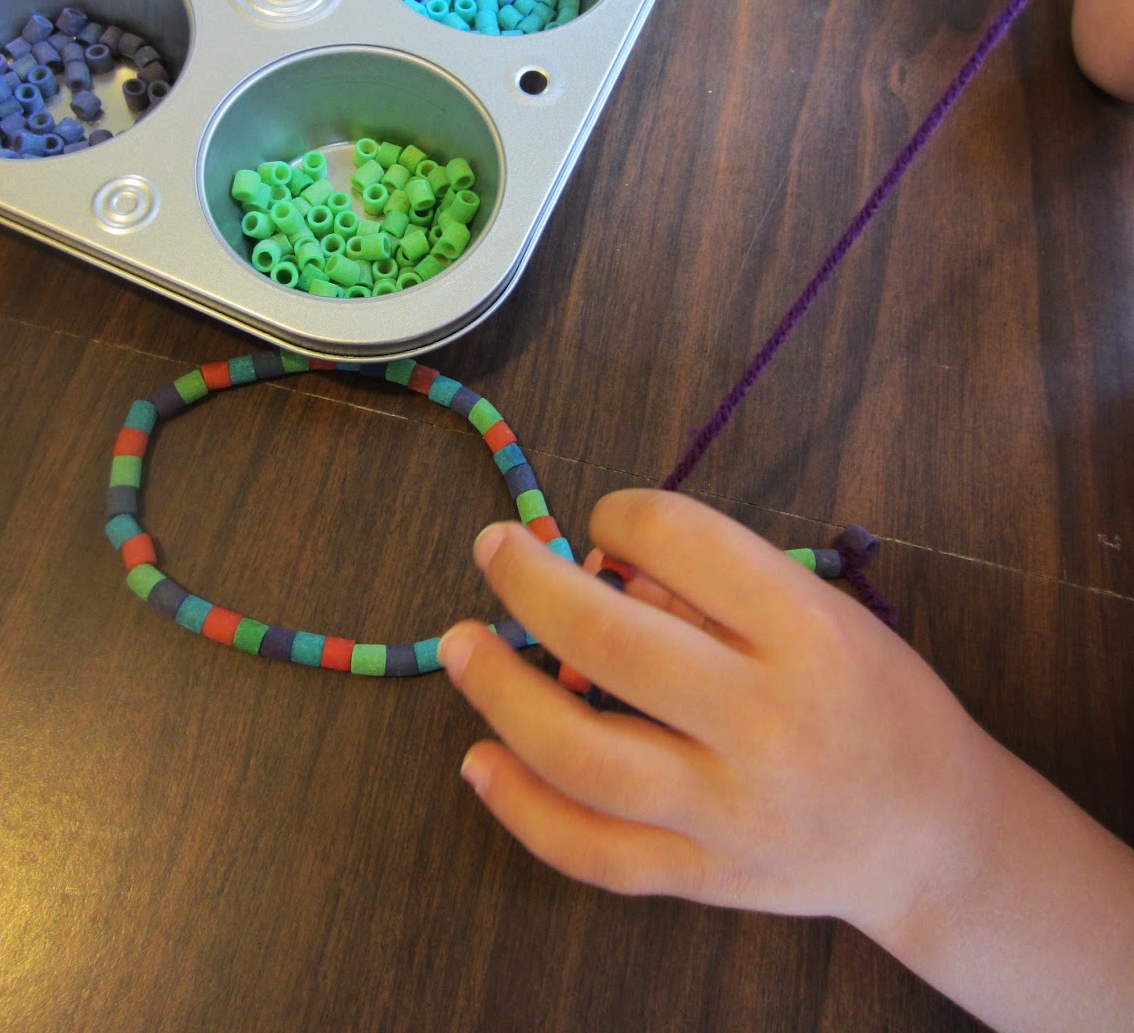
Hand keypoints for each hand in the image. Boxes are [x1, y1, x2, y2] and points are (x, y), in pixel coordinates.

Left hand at [438, 489, 989, 942]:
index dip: (620, 514)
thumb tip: (596, 567)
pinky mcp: (703, 878)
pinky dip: (523, 809)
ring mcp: (730, 812)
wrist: (934, 834)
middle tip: (492, 548)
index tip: (603, 520)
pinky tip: (480, 761)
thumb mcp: (820, 612)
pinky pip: (594, 852)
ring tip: (459, 646)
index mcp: (806, 632)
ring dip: (503, 693)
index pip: (683, 543)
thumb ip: (713, 588)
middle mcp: (767, 722)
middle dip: (532, 585)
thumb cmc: (875, 696)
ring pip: (585, 757)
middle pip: (615, 644)